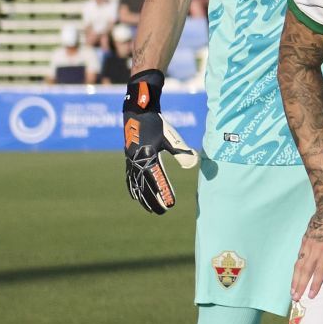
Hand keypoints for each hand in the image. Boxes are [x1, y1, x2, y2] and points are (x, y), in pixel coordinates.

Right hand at [122, 69, 192, 213]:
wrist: (138, 110)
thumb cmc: (157, 123)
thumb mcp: (171, 136)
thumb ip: (181, 151)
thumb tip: (193, 163)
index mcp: (147, 156)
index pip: (156, 180)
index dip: (163, 193)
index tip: (170, 204)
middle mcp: (136, 160)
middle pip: (144, 186)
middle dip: (152, 200)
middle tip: (161, 212)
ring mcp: (131, 160)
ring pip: (136, 183)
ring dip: (143, 197)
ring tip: (149, 209)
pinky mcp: (129, 157)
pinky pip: (129, 177)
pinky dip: (132, 188)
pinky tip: (135, 195)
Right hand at [291, 197, 322, 300]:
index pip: (320, 271)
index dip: (315, 284)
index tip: (311, 296)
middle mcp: (315, 249)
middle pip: (305, 271)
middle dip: (300, 286)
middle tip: (295, 299)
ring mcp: (308, 245)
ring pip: (299, 265)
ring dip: (294, 279)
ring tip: (291, 291)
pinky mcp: (304, 240)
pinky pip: (298, 257)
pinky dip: (295, 267)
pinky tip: (294, 274)